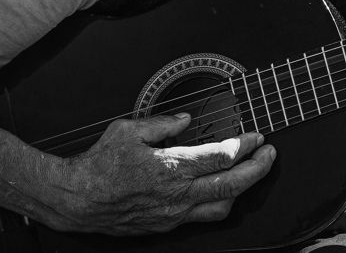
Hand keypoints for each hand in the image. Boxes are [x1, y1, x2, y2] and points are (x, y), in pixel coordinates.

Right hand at [49, 113, 274, 234]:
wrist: (76, 200)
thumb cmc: (98, 164)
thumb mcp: (128, 130)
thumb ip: (162, 123)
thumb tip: (186, 120)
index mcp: (171, 167)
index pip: (221, 157)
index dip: (245, 145)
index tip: (256, 136)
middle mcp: (177, 195)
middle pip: (232, 185)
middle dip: (257, 169)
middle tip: (269, 155)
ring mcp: (173, 214)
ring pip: (222, 207)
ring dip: (241, 190)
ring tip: (249, 172)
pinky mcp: (166, 225)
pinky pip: (201, 218)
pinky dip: (217, 203)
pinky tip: (220, 190)